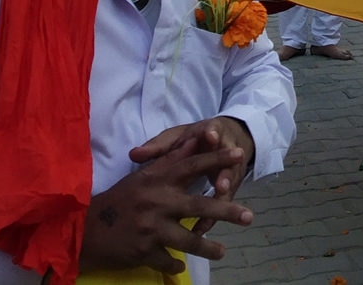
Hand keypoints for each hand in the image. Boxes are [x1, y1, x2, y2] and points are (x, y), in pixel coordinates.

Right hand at [79, 138, 252, 273]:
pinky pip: (168, 260)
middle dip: (227, 211)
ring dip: (208, 247)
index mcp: (157, 180)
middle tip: (249, 216)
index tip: (239, 154)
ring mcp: (151, 229)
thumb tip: (195, 140)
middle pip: (199, 206)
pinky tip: (182, 267)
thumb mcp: (143, 176)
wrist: (85, 229)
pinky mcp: (143, 251)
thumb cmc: (119, 200)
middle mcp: (157, 202)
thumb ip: (170, 161)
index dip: (216, 159)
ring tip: (222, 251)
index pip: (192, 165)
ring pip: (188, 240)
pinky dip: (176, 264)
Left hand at [130, 116, 255, 233]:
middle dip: (226, 172)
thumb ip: (157, 147)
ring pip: (228, 184)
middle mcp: (224, 151)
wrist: (219, 139)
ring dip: (223, 199)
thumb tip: (133, 154)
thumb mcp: (176, 139)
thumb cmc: (193, 140)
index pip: (213, 130)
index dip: (212, 134)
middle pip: (228, 160)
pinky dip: (211, 217)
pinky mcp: (228, 187)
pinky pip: (221, 203)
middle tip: (221, 185)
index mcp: (209, 133)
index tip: (210, 137)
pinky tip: (200, 231)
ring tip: (217, 210)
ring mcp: (228, 169)